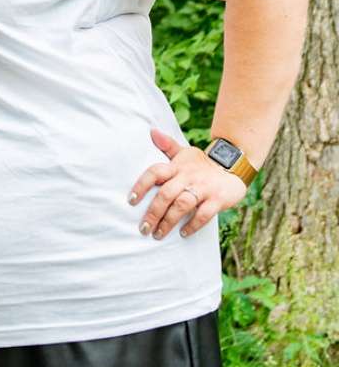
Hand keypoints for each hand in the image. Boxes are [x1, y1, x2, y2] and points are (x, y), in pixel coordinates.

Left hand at [128, 128, 247, 240]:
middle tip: (143, 228)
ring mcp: (203, 188)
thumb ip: (167, 146)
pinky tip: (183, 233)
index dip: (141, 185)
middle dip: (153, 212)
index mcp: (177, 166)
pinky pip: (204, 214)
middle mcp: (188, 177)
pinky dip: (192, 225)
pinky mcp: (218, 199)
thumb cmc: (202, 163)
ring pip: (182, 205)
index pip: (155, 172)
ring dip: (168, 222)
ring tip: (158, 234)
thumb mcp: (185, 152)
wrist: (235, 165)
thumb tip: (151, 131)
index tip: (131, 200)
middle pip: (166, 194)